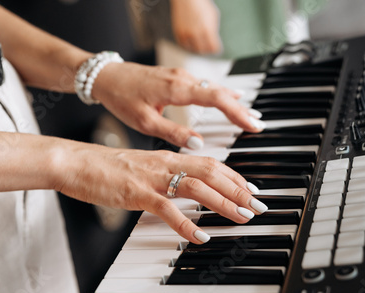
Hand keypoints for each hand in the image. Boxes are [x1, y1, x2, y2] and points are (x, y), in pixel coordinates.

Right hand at [55, 143, 266, 243]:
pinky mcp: (137, 193)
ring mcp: (151, 179)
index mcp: (166, 157)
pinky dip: (187, 223)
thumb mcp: (141, 166)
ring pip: (197, 187)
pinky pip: (168, 209)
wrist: (76, 161)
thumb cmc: (105, 166)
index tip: (251, 188)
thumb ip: (164, 174)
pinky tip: (200, 236)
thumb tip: (182, 186)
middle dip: (239, 189)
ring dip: (223, 203)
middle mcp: (164, 164)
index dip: (234, 176)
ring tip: (242, 217)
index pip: (209, 163)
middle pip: (211, 172)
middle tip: (258, 204)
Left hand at [92, 62, 264, 148]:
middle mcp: (183, 79)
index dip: (237, 113)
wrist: (106, 76)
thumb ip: (173, 132)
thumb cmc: (121, 97)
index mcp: (177, 89)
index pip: (217, 99)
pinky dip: (220, 94)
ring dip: (233, 102)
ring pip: (214, 88)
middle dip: (241, 109)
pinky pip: (205, 85)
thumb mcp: (145, 122)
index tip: (252, 125)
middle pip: (221, 92)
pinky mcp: (176, 77)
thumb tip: (198, 144)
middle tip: (258, 124)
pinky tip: (230, 97)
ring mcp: (181, 76)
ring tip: (249, 116)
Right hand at [170, 0, 221, 53]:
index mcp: (208, 30)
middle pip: (203, 51)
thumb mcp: (213, 16)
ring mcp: (186, 34)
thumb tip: (213, 41)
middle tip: (207, 47)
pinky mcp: (178, 33)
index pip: (213, 48)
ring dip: (197, 48)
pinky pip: (183, 45)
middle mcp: (196, 34)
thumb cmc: (202, 5)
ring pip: (193, 49)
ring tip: (199, 43)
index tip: (215, 47)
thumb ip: (213, 30)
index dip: (215, 49)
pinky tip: (191, 40)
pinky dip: (188, 44)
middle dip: (206, 49)